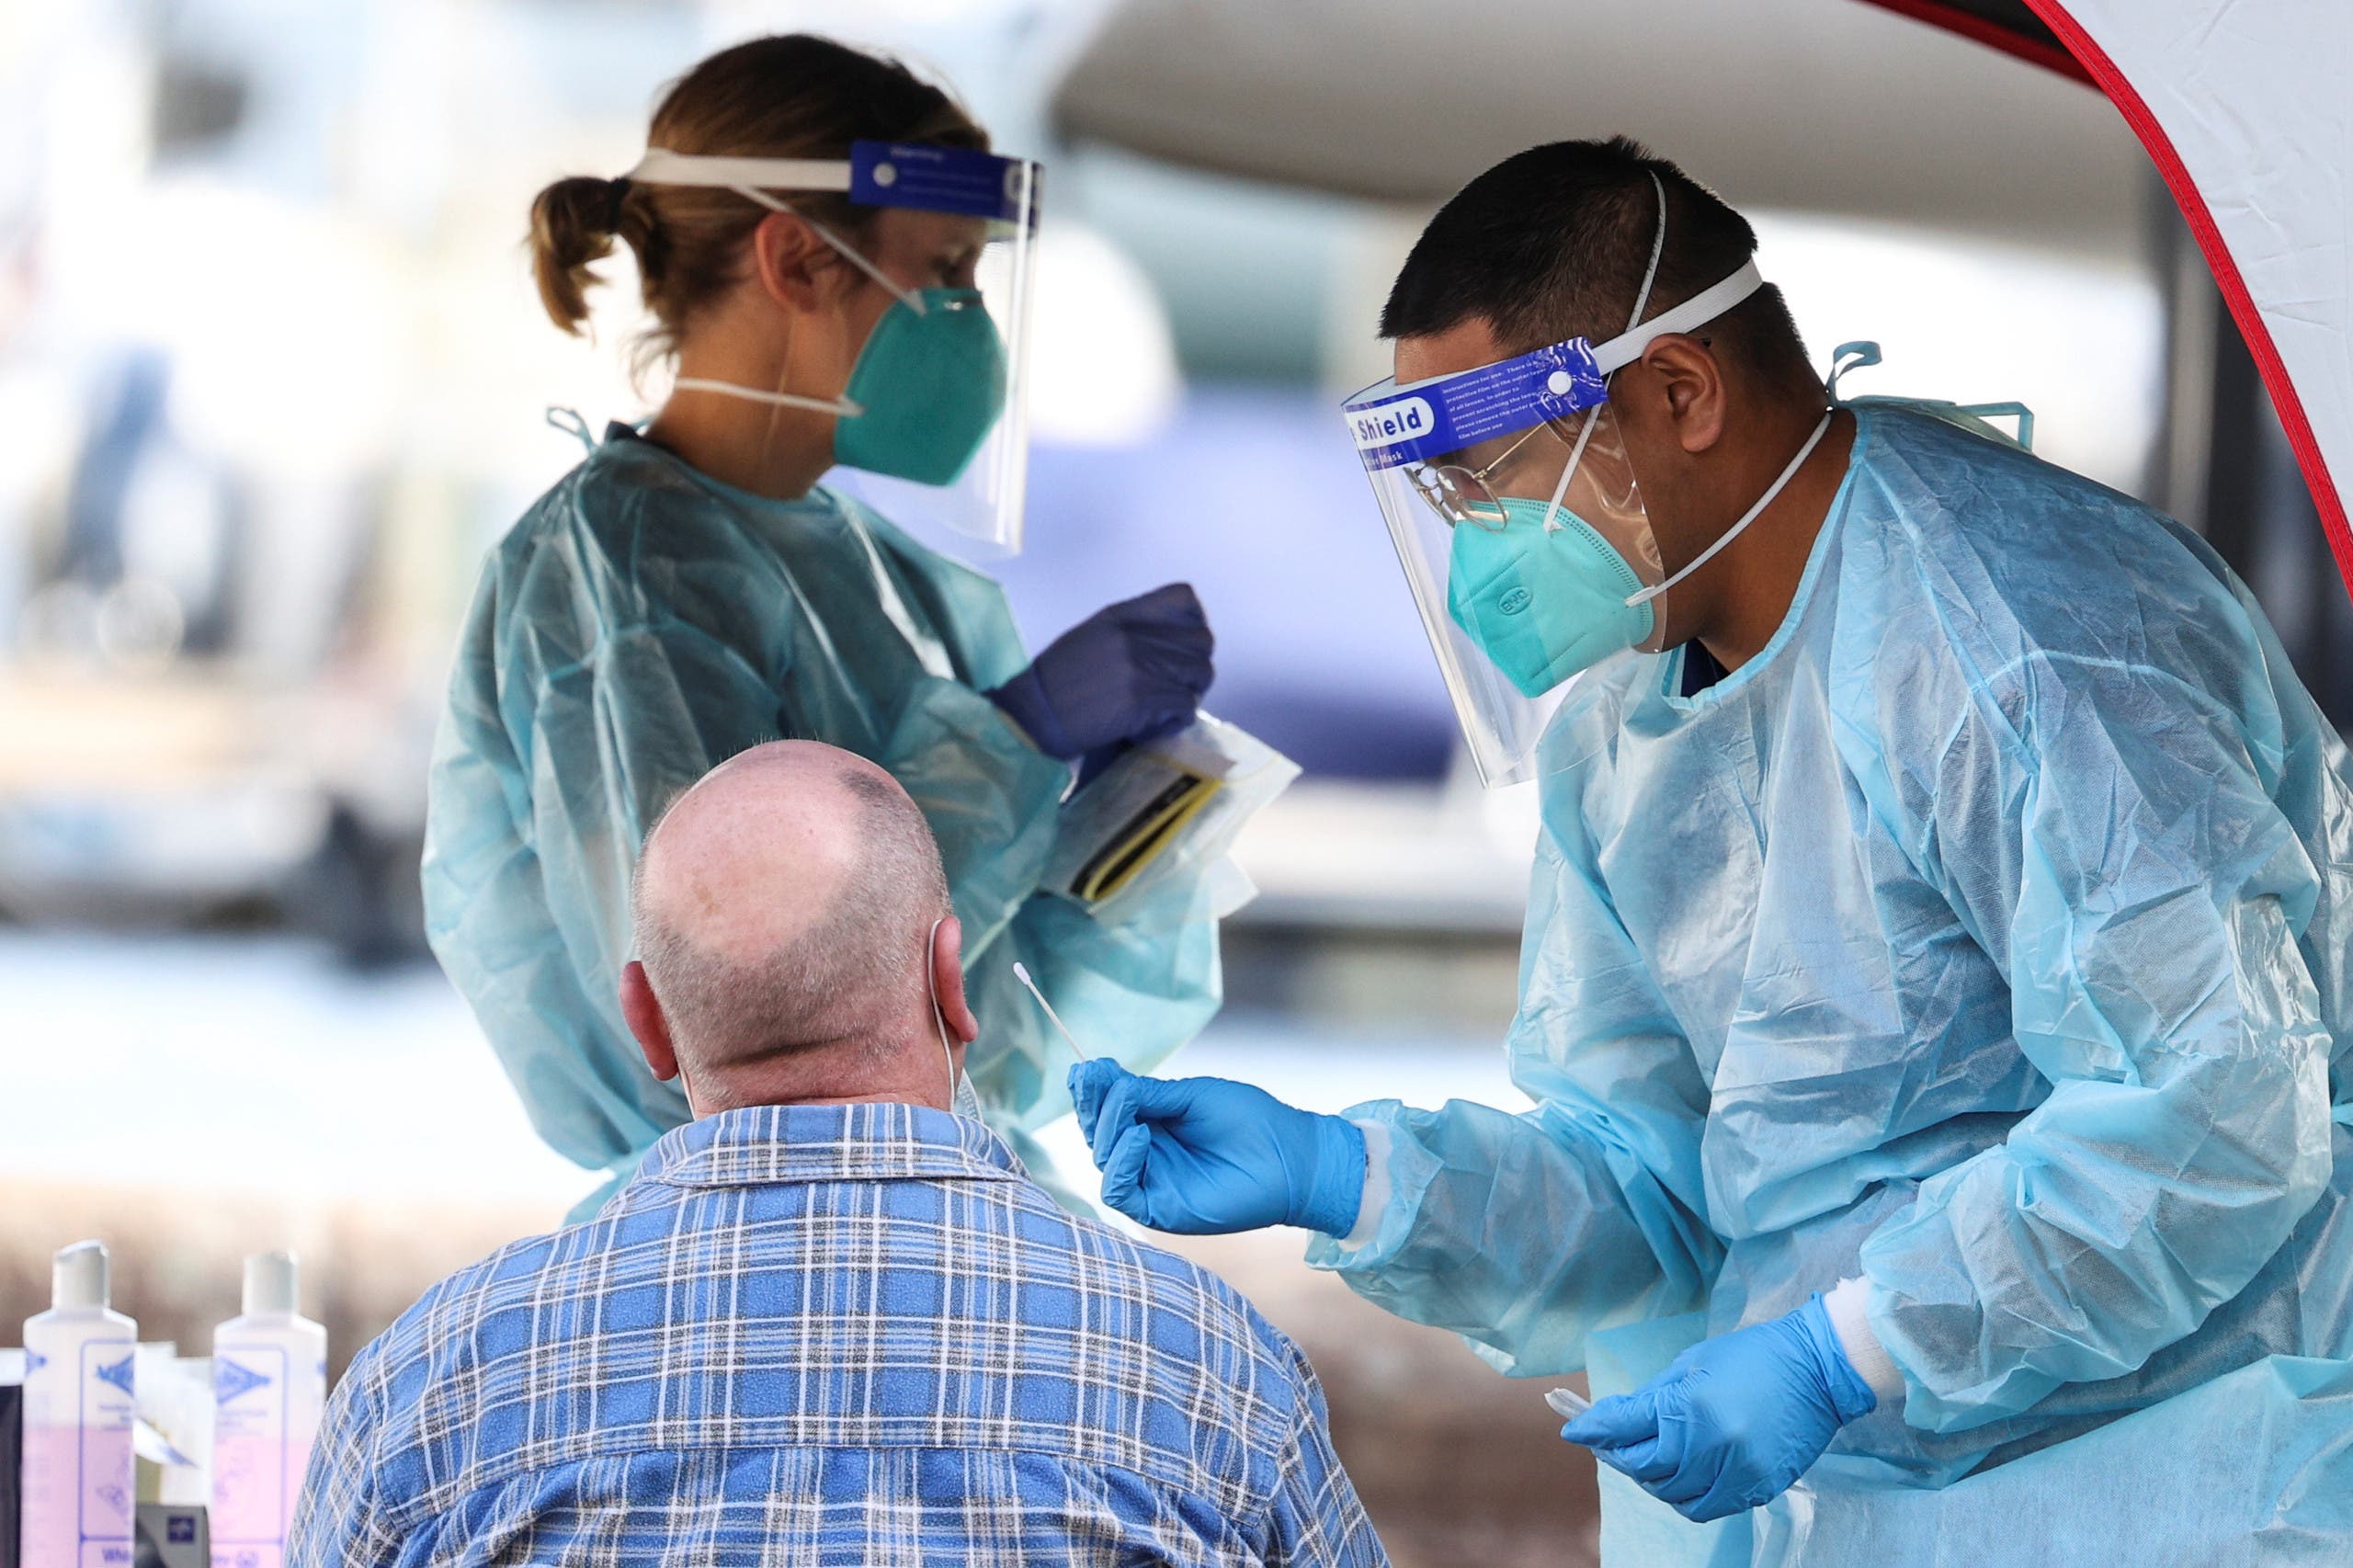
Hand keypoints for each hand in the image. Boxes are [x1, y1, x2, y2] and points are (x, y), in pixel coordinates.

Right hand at [987, 584, 1212, 759]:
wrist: (1035, 714)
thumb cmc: (1057, 682)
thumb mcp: (1092, 637)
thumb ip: (1131, 632)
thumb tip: (1171, 644)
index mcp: (1122, 615)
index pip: (1184, 599)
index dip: (1194, 622)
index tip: (1183, 646)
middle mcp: (1136, 635)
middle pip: (1202, 641)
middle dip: (1193, 666)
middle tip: (1174, 685)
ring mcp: (1142, 666)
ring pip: (1201, 675)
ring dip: (1187, 694)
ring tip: (1162, 706)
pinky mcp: (1143, 699)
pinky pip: (1186, 709)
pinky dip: (1173, 722)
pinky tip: (1150, 726)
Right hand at [1067, 1060, 1364, 1234]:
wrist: (1289, 1156)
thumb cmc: (1250, 1122)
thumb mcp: (1193, 1096)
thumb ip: (1147, 1094)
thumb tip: (1101, 1076)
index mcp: (1153, 1124)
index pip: (1108, 1109)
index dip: (1093, 1090)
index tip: (1085, 1068)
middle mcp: (1145, 1154)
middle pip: (1097, 1133)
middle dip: (1091, 1104)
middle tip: (1091, 1077)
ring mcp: (1150, 1181)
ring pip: (1103, 1158)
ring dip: (1106, 1127)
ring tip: (1126, 1103)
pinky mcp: (1158, 1209)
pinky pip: (1119, 1191)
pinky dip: (1121, 1162)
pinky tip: (1139, 1135)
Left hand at [1559, 1295, 1875, 1521]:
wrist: (1817, 1370)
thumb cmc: (1753, 1356)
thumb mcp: (1692, 1364)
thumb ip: (1652, 1398)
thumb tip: (1615, 1419)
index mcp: (1691, 1407)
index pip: (1626, 1427)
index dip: (1595, 1429)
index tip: (1574, 1429)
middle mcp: (1711, 1446)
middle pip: (1645, 1468)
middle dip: (1619, 1454)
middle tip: (1609, 1442)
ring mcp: (1737, 1473)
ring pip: (1673, 1495)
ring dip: (1652, 1479)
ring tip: (1647, 1458)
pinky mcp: (1758, 1488)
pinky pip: (1706, 1506)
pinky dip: (1685, 1495)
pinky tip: (1681, 1474)